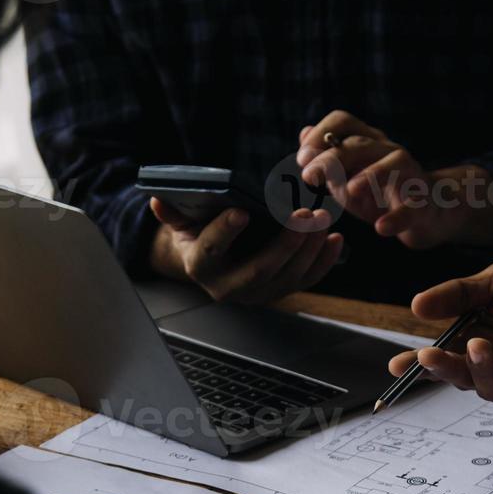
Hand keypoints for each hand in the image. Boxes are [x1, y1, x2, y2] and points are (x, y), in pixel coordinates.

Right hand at [148, 198, 342, 302]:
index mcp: (200, 267)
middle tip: (304, 216)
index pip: (211, 251)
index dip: (225, 232)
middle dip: (285, 243)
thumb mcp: (182, 222)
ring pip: (287, 277)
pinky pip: (305, 281)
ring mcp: (257, 294)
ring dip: (309, 250)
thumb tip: (157, 199)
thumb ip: (173, 212)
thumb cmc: (197, 233)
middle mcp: (228, 288)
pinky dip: (323, 261)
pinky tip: (335, 239)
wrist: (210, 261)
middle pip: (260, 269)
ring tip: (322, 220)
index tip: (241, 211)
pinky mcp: (279, 293)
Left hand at [295, 111, 492, 248]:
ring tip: (349, 191)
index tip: (302, 158)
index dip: (321, 133)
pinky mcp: (424, 202)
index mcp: (366, 142)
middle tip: (309, 177)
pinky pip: (412, 207)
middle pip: (361, 144)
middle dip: (332, 158)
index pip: (343, 121)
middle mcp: (388, 151)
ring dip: (369, 175)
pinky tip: (381, 228)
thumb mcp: (347, 178)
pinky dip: (397, 217)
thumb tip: (304, 132)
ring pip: (393, 163)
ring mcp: (409, 174)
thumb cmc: (379, 194)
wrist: (426, 213)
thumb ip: (325, 159)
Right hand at [389, 252, 492, 400]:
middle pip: (465, 379)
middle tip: (427, 357)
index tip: (395, 366)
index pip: (445, 357)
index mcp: (481, 339)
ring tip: (474, 346)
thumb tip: (416, 306)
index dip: (419, 366)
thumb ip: (461, 294)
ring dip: (480, 371)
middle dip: (443, 371)